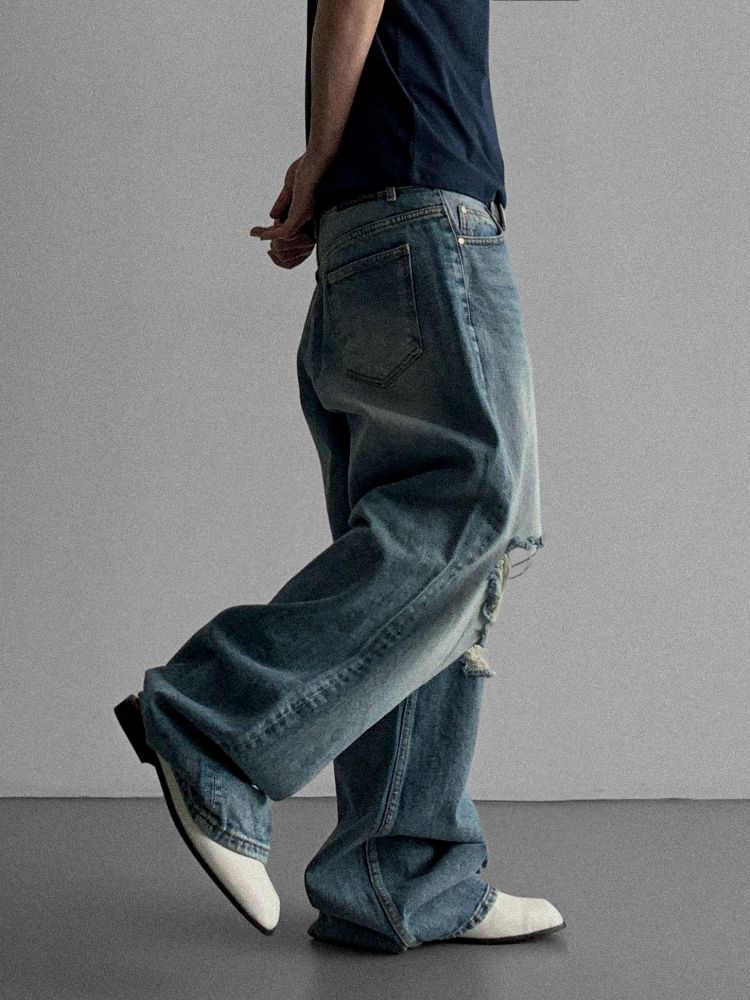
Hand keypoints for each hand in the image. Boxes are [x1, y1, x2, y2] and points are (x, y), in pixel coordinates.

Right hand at [250, 153, 322, 268]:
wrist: (314, 162)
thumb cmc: (307, 170)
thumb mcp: (289, 188)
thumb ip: (282, 203)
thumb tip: (272, 217)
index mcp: (305, 209)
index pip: (288, 223)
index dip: (275, 227)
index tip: (261, 227)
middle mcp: (306, 216)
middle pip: (286, 231)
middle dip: (269, 234)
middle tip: (254, 232)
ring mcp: (303, 217)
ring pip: (284, 234)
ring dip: (268, 234)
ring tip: (254, 233)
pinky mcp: (299, 216)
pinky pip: (284, 231)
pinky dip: (272, 234)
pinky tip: (261, 236)